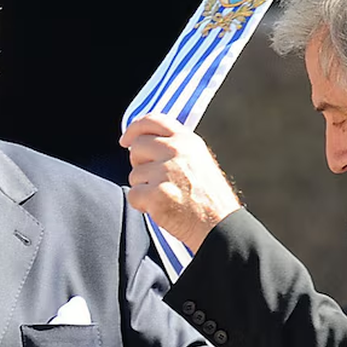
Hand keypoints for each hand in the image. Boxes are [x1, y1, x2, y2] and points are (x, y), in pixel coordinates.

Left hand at [120, 117, 240, 251]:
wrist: (219, 225)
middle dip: (139, 164)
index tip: (126, 140)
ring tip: (166, 196)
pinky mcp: (157, 195)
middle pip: (137, 146)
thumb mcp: (198, 160)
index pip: (153, 120)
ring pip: (134, 174)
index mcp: (187, 140)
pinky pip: (133, 195)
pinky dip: (142, 205)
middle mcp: (177, 152)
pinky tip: (161, 208)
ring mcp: (166, 172)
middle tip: (155, 180)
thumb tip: (141, 141)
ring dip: (144, 187)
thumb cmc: (209, 198)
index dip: (134, 129)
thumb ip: (174, 147)